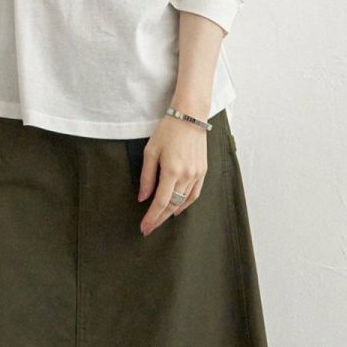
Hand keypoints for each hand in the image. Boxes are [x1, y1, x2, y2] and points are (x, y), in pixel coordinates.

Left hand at [135, 116, 207, 235]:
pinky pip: (194, 194)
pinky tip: (177, 209)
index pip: (160, 202)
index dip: (152, 217)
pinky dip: (186, 204)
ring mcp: (197, 174)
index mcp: (171, 171)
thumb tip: (143, 198)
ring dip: (171, 213)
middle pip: (172, 205)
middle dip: (159, 219)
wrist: (190, 116)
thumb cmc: (167, 131)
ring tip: (160, 220)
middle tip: (148, 229)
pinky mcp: (203, 171)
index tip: (144, 228)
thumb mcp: (150, 152)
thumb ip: (147, 177)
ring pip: (183, 202)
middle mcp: (186, 175)